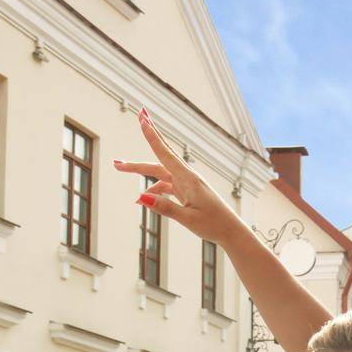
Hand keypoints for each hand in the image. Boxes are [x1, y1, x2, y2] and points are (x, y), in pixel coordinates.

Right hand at [113, 109, 246, 245]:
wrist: (232, 231)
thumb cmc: (214, 224)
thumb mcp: (188, 219)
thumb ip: (165, 208)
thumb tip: (141, 198)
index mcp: (188, 179)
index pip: (166, 154)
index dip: (152, 137)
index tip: (143, 120)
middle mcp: (187, 177)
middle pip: (159, 158)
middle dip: (146, 141)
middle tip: (135, 121)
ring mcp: (186, 184)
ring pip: (159, 173)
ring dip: (140, 170)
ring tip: (119, 167)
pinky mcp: (187, 191)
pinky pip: (165, 186)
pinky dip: (153, 191)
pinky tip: (142, 199)